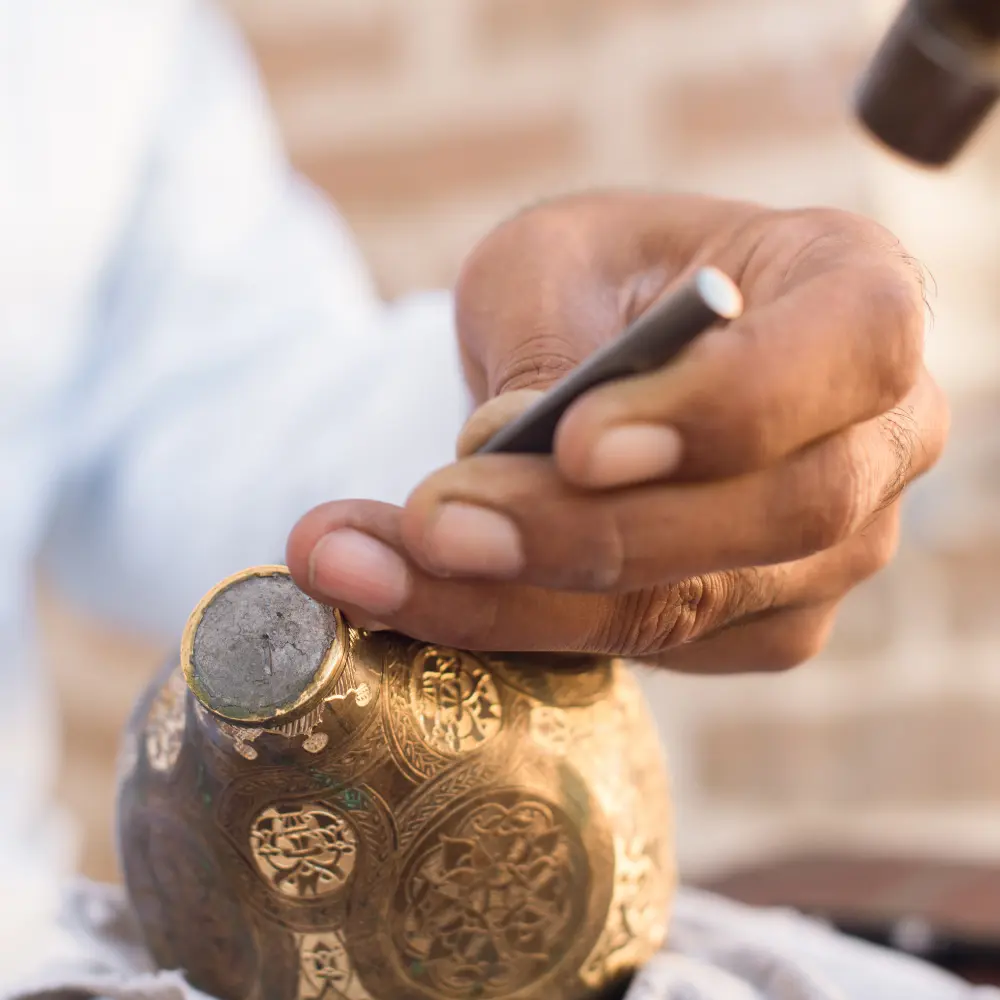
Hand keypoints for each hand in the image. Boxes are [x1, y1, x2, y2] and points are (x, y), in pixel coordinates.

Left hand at [287, 191, 947, 672]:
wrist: (617, 351)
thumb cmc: (603, 280)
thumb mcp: (556, 259)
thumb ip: (548, 342)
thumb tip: (503, 458)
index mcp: (862, 298)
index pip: (850, 351)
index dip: (723, 408)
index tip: (574, 440)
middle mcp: (878, 439)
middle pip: (776, 513)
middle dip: (588, 531)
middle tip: (429, 523)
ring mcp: (833, 551)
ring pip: (695, 605)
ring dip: (519, 599)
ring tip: (363, 569)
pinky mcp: (762, 624)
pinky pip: (650, 649)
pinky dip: (519, 629)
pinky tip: (408, 596)